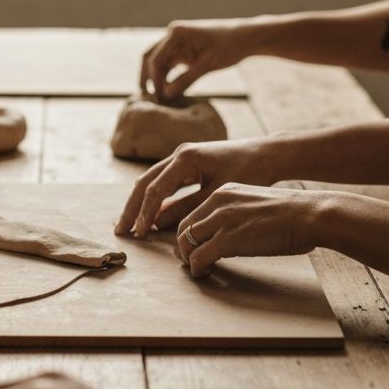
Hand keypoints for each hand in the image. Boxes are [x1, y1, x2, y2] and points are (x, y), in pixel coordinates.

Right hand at [116, 138, 276, 236]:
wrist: (266, 154)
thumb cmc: (247, 172)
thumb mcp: (216, 194)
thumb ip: (186, 209)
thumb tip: (157, 224)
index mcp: (185, 159)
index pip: (155, 189)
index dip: (144, 213)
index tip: (138, 234)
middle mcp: (178, 154)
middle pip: (145, 182)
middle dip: (131, 208)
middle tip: (121, 231)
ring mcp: (181, 156)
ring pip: (150, 180)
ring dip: (139, 203)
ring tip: (129, 224)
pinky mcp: (187, 162)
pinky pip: (163, 181)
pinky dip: (153, 198)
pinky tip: (150, 215)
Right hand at [141, 18, 260, 101]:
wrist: (245, 38)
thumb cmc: (229, 47)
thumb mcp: (207, 66)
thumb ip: (185, 80)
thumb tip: (166, 96)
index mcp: (176, 34)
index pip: (155, 60)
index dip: (154, 81)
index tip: (159, 99)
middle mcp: (173, 34)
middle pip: (150, 58)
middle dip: (147, 78)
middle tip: (146, 100)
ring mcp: (177, 40)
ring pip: (158, 61)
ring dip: (156, 78)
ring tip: (156, 99)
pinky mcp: (183, 47)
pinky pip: (169, 63)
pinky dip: (167, 76)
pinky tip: (167, 92)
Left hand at [176, 183, 343, 275]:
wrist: (310, 215)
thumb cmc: (293, 214)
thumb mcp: (256, 204)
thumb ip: (237, 214)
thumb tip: (227, 234)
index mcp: (224, 192)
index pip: (193, 213)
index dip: (188, 234)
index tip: (191, 247)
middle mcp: (218, 203)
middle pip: (183, 228)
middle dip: (183, 248)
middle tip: (190, 261)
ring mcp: (221, 220)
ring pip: (186, 242)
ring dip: (189, 260)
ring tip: (199, 269)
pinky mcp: (227, 239)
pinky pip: (199, 257)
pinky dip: (197, 269)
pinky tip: (205, 274)